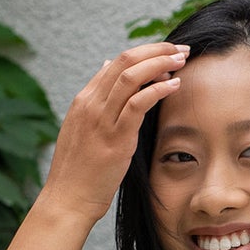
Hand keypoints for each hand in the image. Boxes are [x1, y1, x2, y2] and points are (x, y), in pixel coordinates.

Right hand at [39, 41, 188, 226]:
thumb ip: (97, 100)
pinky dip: (158, 90)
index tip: (166, 55)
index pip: (116, 63)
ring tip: (181, 61)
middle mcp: (91, 104)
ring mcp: (101, 120)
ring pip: (131, 76)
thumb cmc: (79, 172)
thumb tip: (107, 66)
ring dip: (160, 63)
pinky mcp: (115, 138)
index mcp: (84, 100)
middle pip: (125, 61)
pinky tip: (174, 86)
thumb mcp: (82, 129)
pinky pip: (138, 104)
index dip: (145, 54)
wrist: (68, 200)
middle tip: (180, 50)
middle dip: (156, 50)